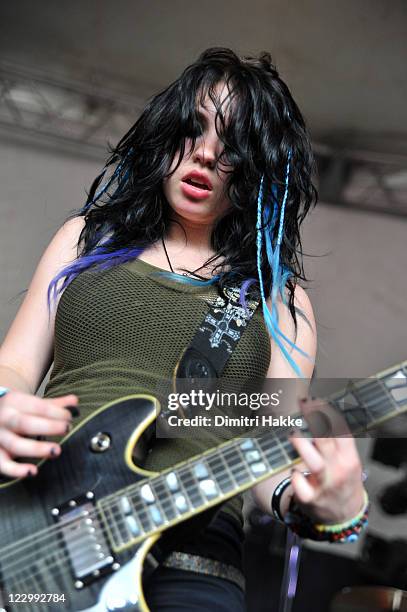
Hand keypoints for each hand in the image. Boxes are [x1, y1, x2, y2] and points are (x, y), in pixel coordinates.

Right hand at [0, 391, 77, 478]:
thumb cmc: (16, 410)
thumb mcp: (31, 402)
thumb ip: (54, 404)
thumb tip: (74, 402)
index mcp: (15, 402)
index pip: (36, 406)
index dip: (55, 412)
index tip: (69, 417)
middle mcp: (4, 419)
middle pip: (25, 423)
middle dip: (47, 427)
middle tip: (67, 428)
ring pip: (15, 444)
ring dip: (36, 449)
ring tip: (56, 451)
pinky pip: (3, 464)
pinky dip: (16, 470)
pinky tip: (32, 471)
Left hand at [289, 397, 364, 523]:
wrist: (345, 516)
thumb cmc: (342, 480)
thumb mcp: (347, 460)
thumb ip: (335, 441)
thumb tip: (317, 412)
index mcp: (349, 459)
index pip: (342, 431)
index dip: (328, 413)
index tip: (315, 400)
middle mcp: (339, 471)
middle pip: (326, 441)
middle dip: (313, 419)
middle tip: (302, 405)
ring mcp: (325, 485)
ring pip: (314, 462)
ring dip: (301, 445)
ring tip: (292, 433)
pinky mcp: (311, 499)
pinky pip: (299, 484)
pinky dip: (294, 475)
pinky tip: (294, 470)